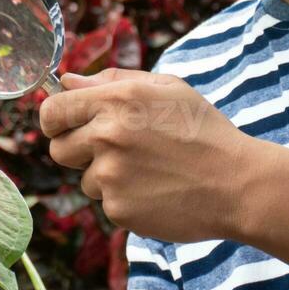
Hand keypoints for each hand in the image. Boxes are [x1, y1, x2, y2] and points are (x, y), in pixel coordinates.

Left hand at [39, 68, 270, 242]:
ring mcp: (111, 175)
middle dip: (77, 151)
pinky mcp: (119, 209)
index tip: (66, 126)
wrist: (236, 183)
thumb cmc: (203, 130)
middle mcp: (106, 136)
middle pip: (58, 149)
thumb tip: (67, 81)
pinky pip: (107, 203)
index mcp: (115, 100)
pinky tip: (156, 191)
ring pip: (86, 179)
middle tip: (113, 152)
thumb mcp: (165, 88)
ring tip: (149, 171)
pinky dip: (126, 199)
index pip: (52, 111)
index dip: (54, 120)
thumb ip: (111, 81)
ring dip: (107, 177)